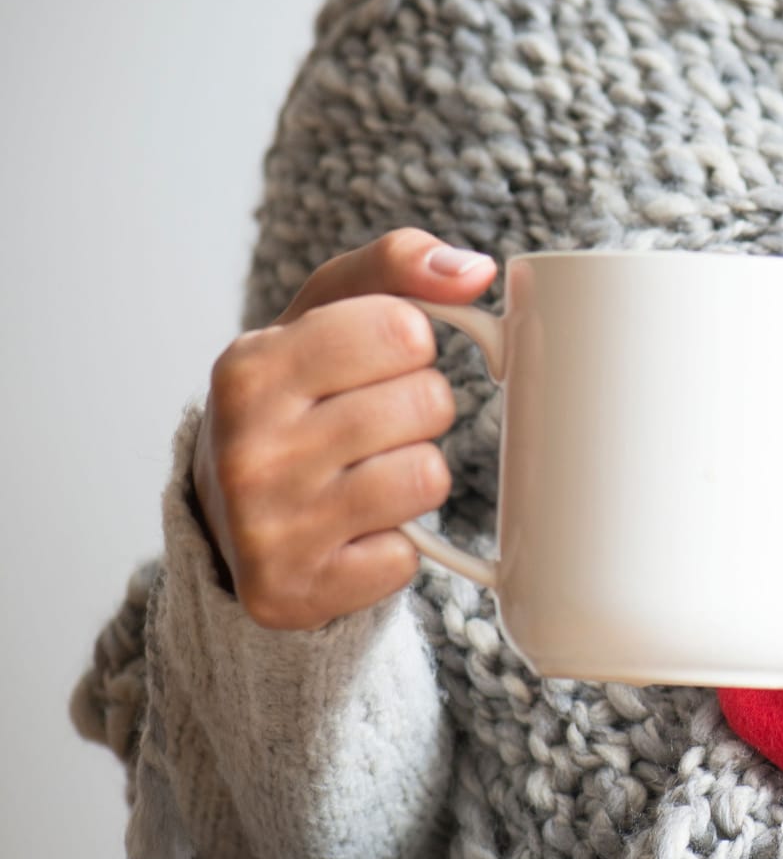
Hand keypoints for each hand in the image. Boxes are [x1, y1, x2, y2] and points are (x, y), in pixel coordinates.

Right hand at [192, 228, 497, 629]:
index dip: (411, 344)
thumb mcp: (328, 313)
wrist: (231, 517)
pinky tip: (351, 532)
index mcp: (250, 366)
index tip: (378, 361)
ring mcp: (266, 526)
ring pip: (428, 477)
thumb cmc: (299, 396)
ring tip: (365, 474)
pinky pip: (406, 557)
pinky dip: (394, 546)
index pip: (404, 328)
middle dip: (421, 410)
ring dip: (415, 475)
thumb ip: (397, 266)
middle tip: (372, 425)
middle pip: (428, 403)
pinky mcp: (290, 592)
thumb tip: (475, 269)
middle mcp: (248, 447)